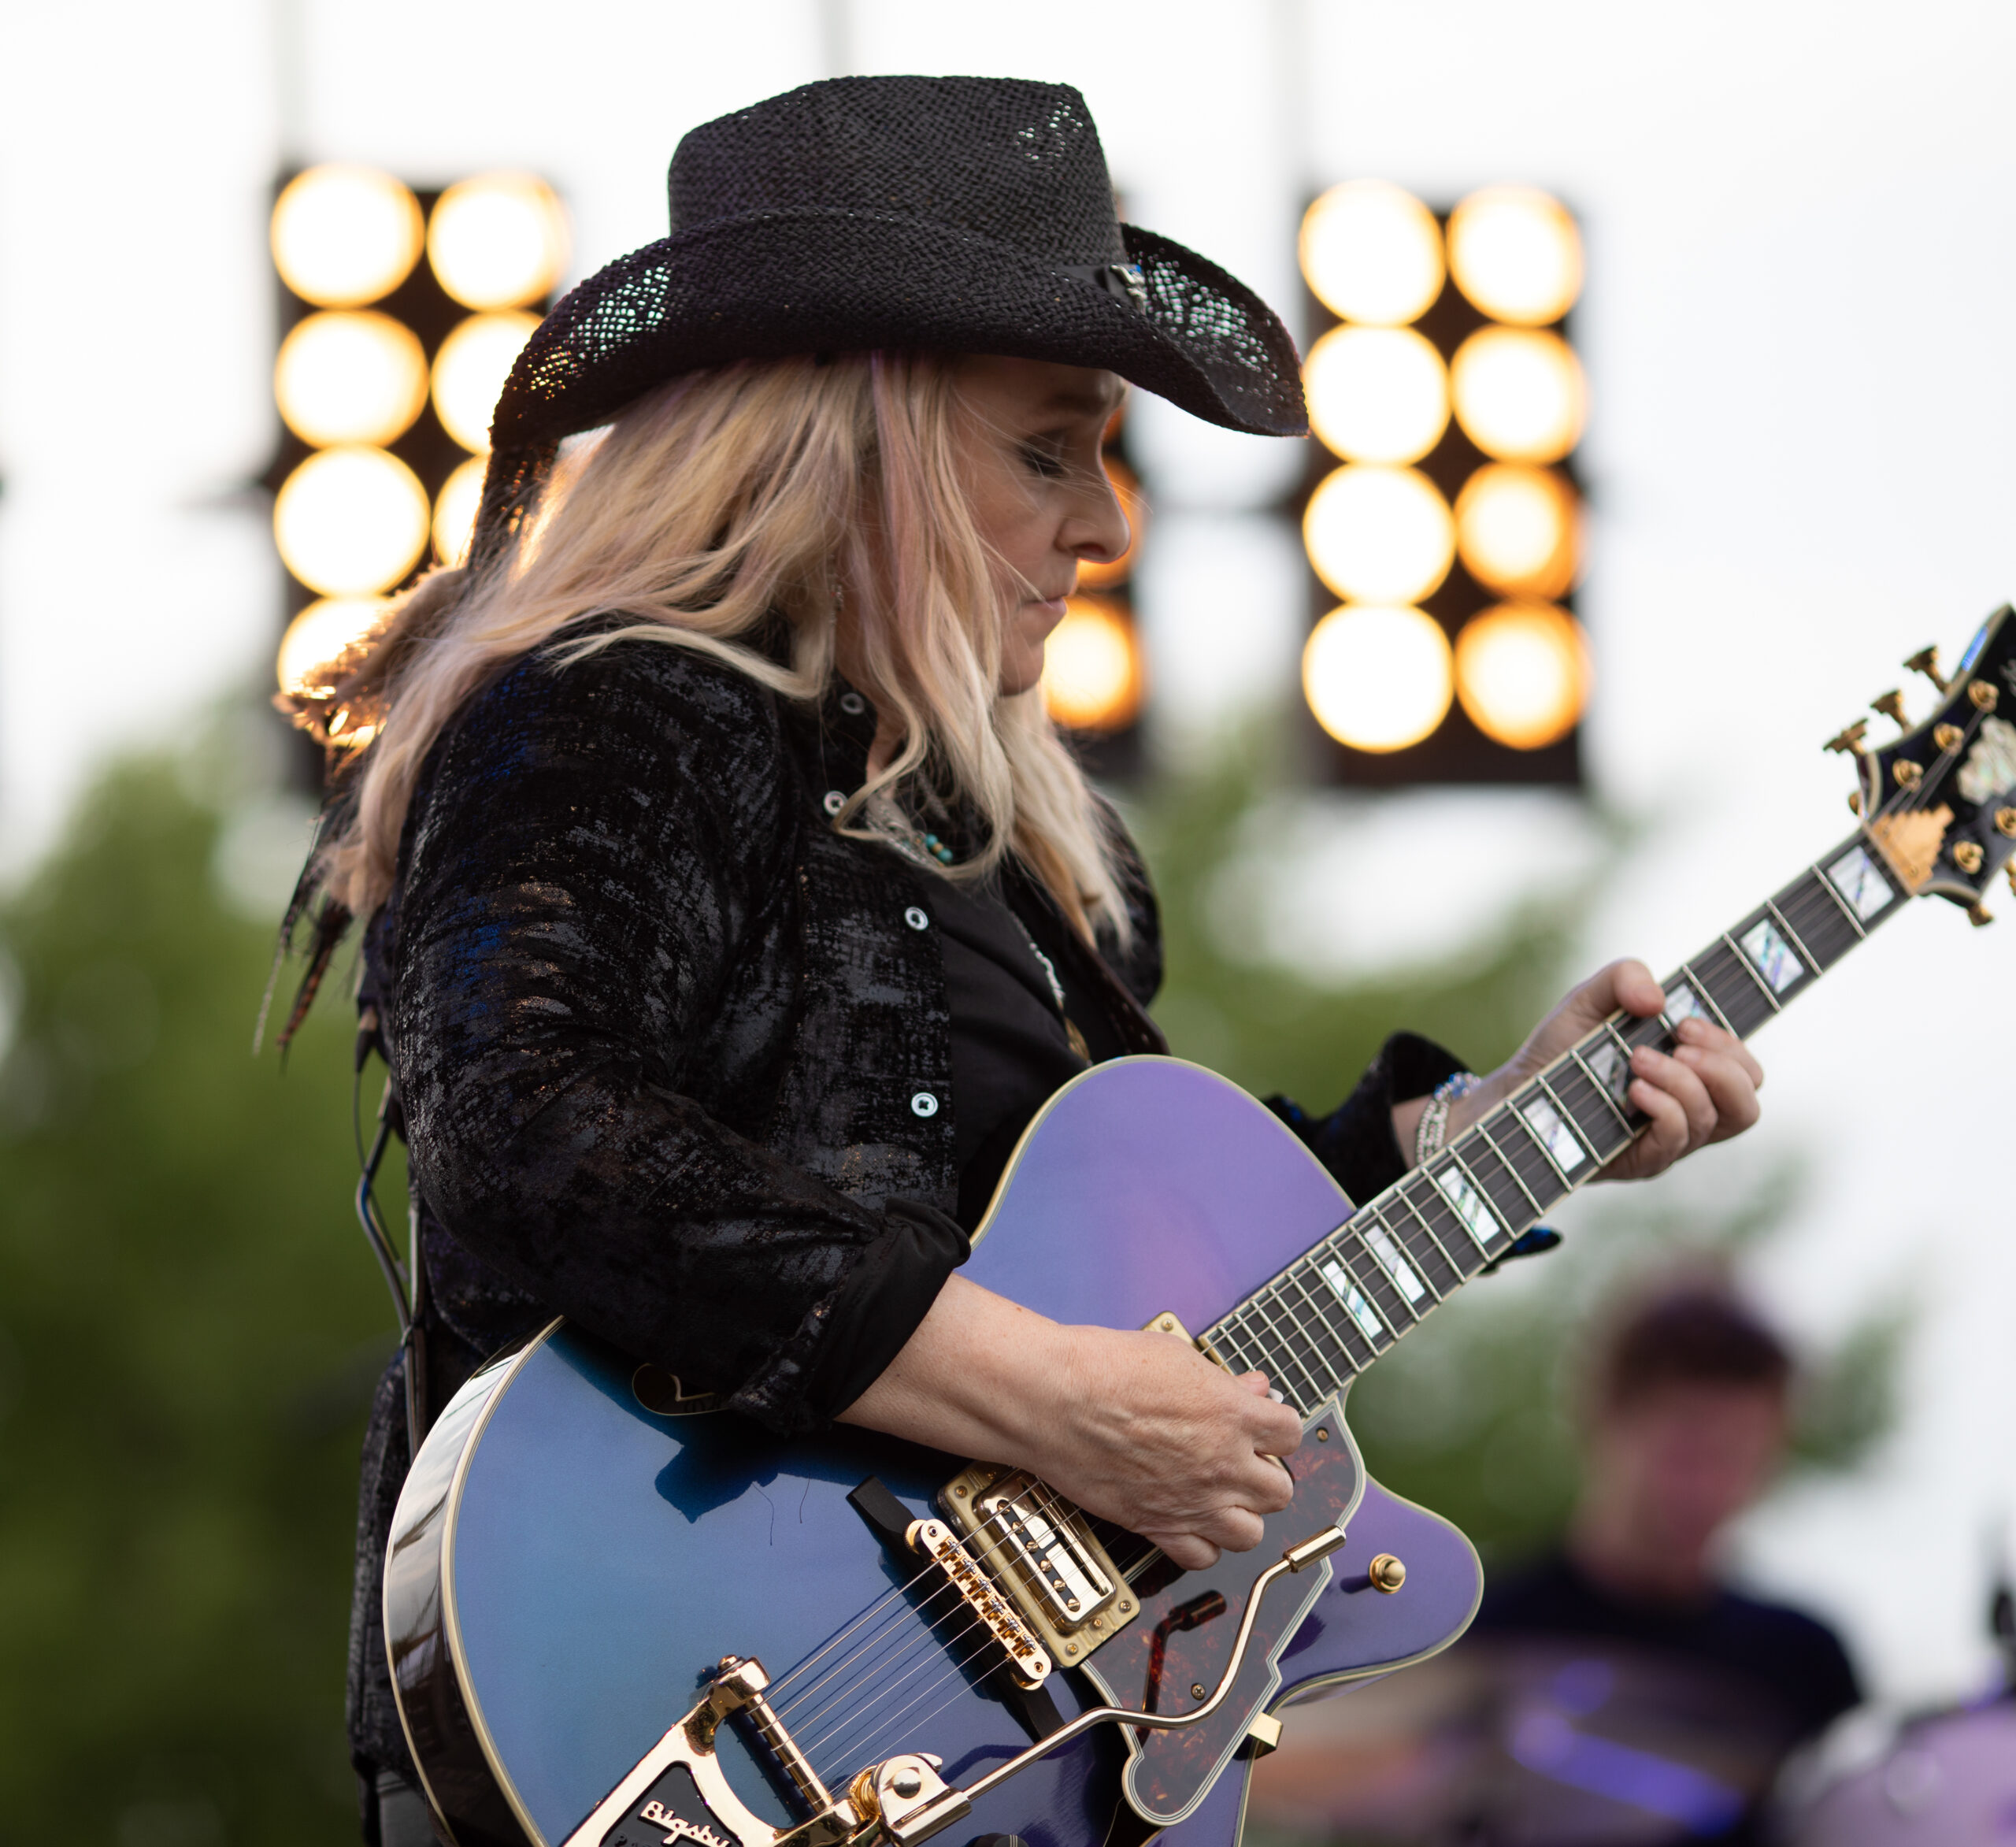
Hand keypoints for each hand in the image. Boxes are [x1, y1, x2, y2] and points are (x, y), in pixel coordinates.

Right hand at [838, 1277, 1301, 1570]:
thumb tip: (1250, 1389)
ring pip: (1250, 1533)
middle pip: (1280, 1490)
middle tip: (1239, 1457)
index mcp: (1235, 1415)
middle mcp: (1223, 1465)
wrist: (1052, 1401)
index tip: (1261, 1424)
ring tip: (1217, 1492)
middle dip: (1263, 1472)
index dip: (1276, 1427)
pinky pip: (1202, 1557)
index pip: (1291, 1432)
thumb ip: (1221, 1381)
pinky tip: (1187, 1517)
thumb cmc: (1105, 1368)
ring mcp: (1193, 1502)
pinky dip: (1200, 1543)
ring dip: (1240, 1513)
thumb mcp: (1176, 1356)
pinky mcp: (1158, 1527)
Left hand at [1460, 959, 1763, 1181]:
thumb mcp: (1589, 998)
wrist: (1517, 1089)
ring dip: (1683, 1081)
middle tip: (1677, 1043)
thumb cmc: (1562, 1047)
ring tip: (1637, 1060)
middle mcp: (1690, 1108)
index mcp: (1692, 1071)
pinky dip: (1664, 1108)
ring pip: (1717, 1119)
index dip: (1731, 1044)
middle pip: (1747, 1101)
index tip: (1685, 1022)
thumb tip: (1657, 1000)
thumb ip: (1623, 977)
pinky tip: (1632, 1090)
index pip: (1746, 1069)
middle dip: (1722, 1065)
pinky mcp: (1644, 1160)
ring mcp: (1670, 1139)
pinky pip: (1677, 1140)